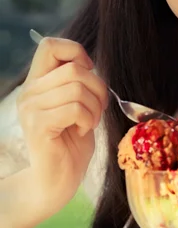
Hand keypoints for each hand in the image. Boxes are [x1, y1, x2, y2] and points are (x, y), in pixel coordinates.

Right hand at [17, 37, 107, 214]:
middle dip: (98, 89)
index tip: (89, 74)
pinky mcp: (38, 126)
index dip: (76, 52)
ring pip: (77, 88)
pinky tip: (81, 132)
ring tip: (88, 124)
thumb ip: (78, 83)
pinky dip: (87, 120)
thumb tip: (92, 64)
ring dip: (94, 108)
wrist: (56, 182)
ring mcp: (31, 109)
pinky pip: (74, 108)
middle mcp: (29, 92)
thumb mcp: (76, 105)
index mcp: (37, 83)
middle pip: (74, 68)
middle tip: (96, 110)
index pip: (49, 45)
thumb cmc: (70, 144)